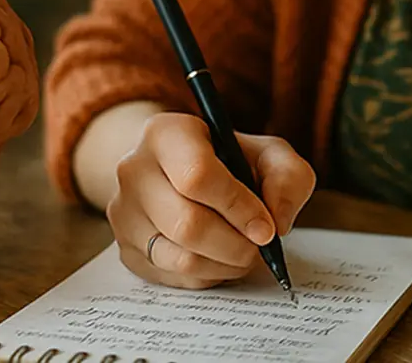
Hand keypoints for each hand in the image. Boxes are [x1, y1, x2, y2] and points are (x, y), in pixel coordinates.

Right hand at [106, 112, 315, 289]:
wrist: (176, 171)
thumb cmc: (228, 160)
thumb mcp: (267, 153)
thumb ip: (287, 177)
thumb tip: (276, 222)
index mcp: (166, 133)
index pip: (197, 176)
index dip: (239, 208)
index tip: (266, 227)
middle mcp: (134, 170)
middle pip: (187, 224)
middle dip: (236, 245)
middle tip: (260, 247)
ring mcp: (124, 213)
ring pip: (180, 258)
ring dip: (225, 265)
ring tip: (244, 251)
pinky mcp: (126, 249)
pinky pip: (173, 278)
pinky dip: (208, 276)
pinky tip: (221, 258)